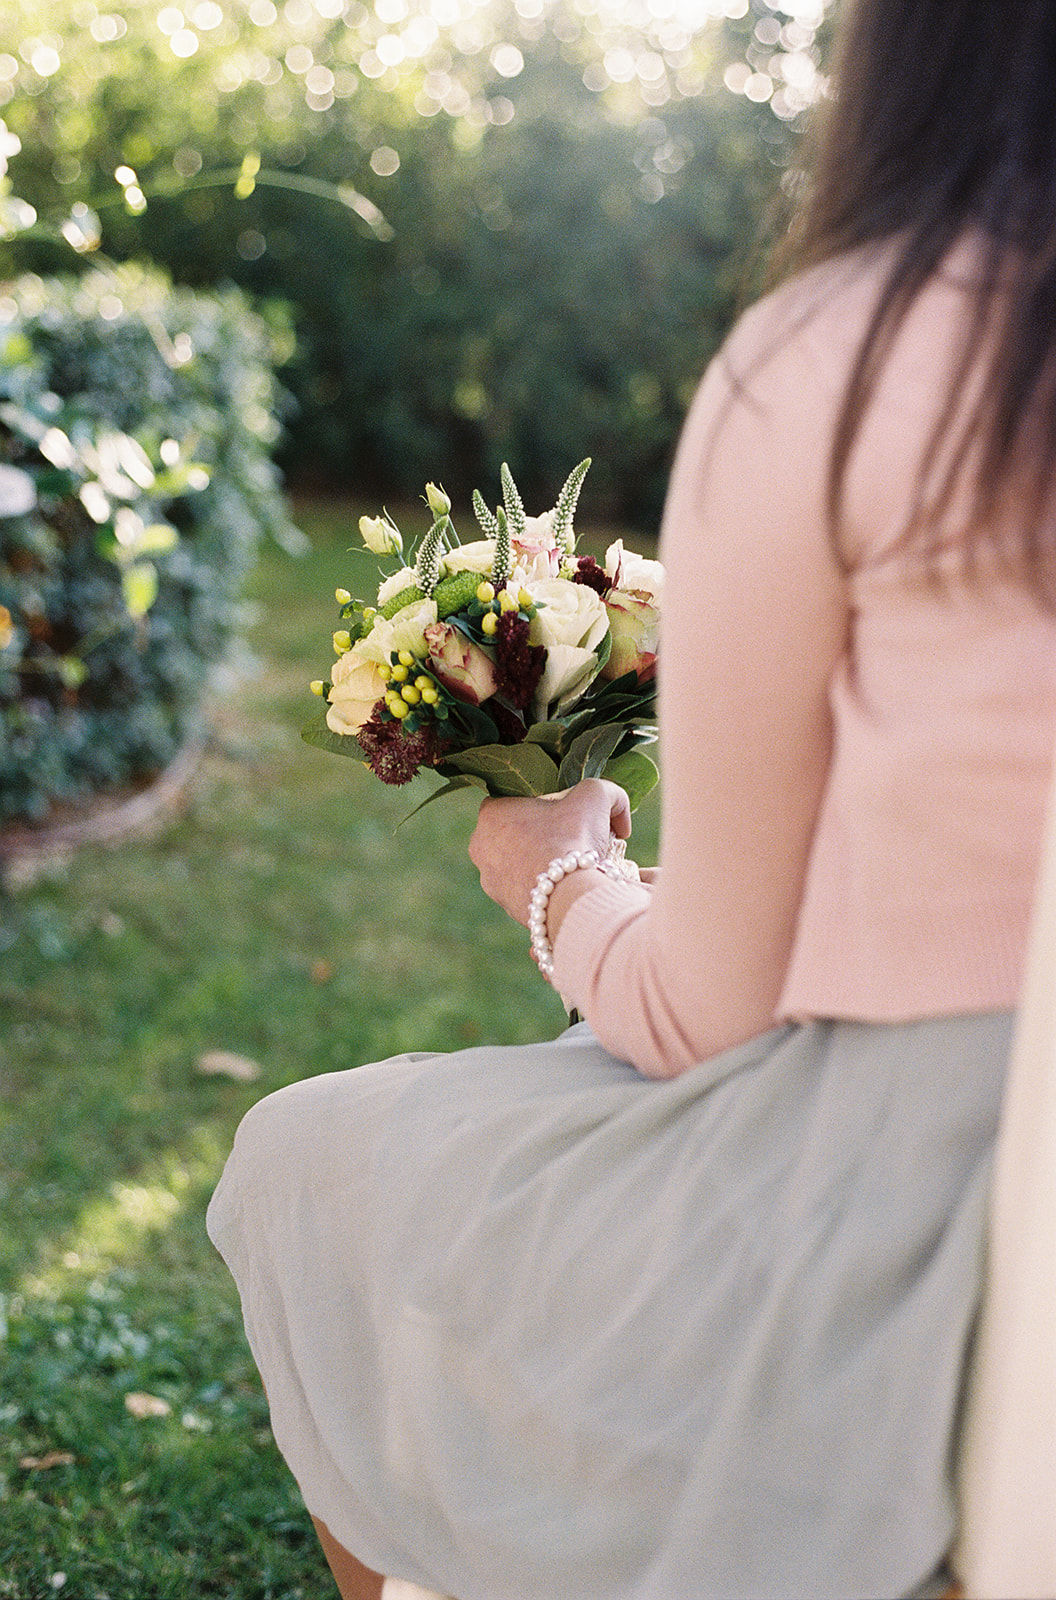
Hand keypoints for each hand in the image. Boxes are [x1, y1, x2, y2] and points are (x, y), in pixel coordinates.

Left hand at [469, 778, 631, 927]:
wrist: (568, 897)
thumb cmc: (573, 840)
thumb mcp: (597, 796)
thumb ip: (609, 793)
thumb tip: (620, 820)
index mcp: (490, 813)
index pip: (518, 800)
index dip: (547, 805)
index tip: (570, 815)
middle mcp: (480, 845)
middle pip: (518, 832)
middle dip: (544, 835)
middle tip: (574, 841)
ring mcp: (488, 879)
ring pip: (521, 862)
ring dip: (542, 862)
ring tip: (571, 867)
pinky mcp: (503, 904)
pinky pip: (526, 889)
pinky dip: (543, 887)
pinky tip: (564, 887)